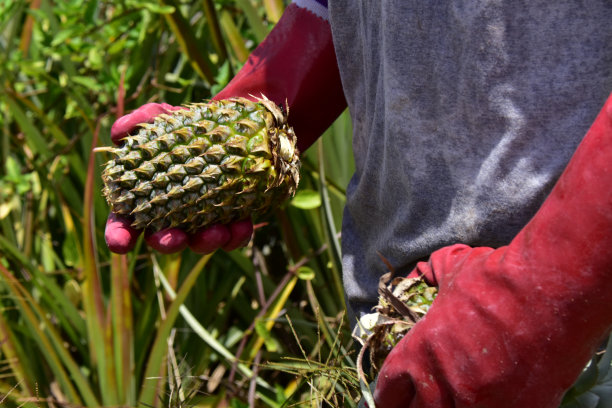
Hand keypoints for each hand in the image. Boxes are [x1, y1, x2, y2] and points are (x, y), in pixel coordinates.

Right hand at [104, 103, 252, 253]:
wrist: (232, 125)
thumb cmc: (186, 126)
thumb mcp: (164, 117)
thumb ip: (141, 120)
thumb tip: (117, 132)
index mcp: (146, 198)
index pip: (126, 224)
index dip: (119, 236)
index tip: (119, 243)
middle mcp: (173, 217)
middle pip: (165, 240)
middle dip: (168, 243)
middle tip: (174, 239)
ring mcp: (203, 222)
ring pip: (201, 243)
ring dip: (206, 243)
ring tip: (215, 232)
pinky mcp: (233, 220)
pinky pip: (234, 236)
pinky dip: (237, 235)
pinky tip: (241, 225)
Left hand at [374, 93, 611, 407]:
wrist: (549, 290)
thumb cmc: (495, 277)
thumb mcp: (451, 269)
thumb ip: (430, 276)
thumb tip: (421, 271)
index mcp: (417, 355)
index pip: (388, 392)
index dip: (390, 393)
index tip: (396, 392)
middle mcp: (440, 387)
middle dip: (416, 405)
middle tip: (424, 397)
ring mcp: (476, 405)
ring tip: (456, 398)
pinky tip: (490, 400)